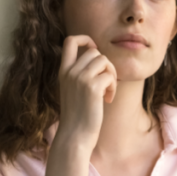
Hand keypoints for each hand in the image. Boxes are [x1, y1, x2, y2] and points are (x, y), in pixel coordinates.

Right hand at [55, 35, 116, 150]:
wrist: (74, 136)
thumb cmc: (78, 116)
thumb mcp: (73, 90)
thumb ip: (80, 74)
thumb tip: (99, 57)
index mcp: (63, 71)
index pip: (70, 41)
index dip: (85, 39)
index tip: (94, 51)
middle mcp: (69, 72)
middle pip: (94, 52)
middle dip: (105, 65)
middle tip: (106, 82)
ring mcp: (80, 78)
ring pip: (104, 60)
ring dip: (111, 75)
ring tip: (107, 91)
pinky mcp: (92, 87)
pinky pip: (110, 76)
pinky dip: (113, 87)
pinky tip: (108, 100)